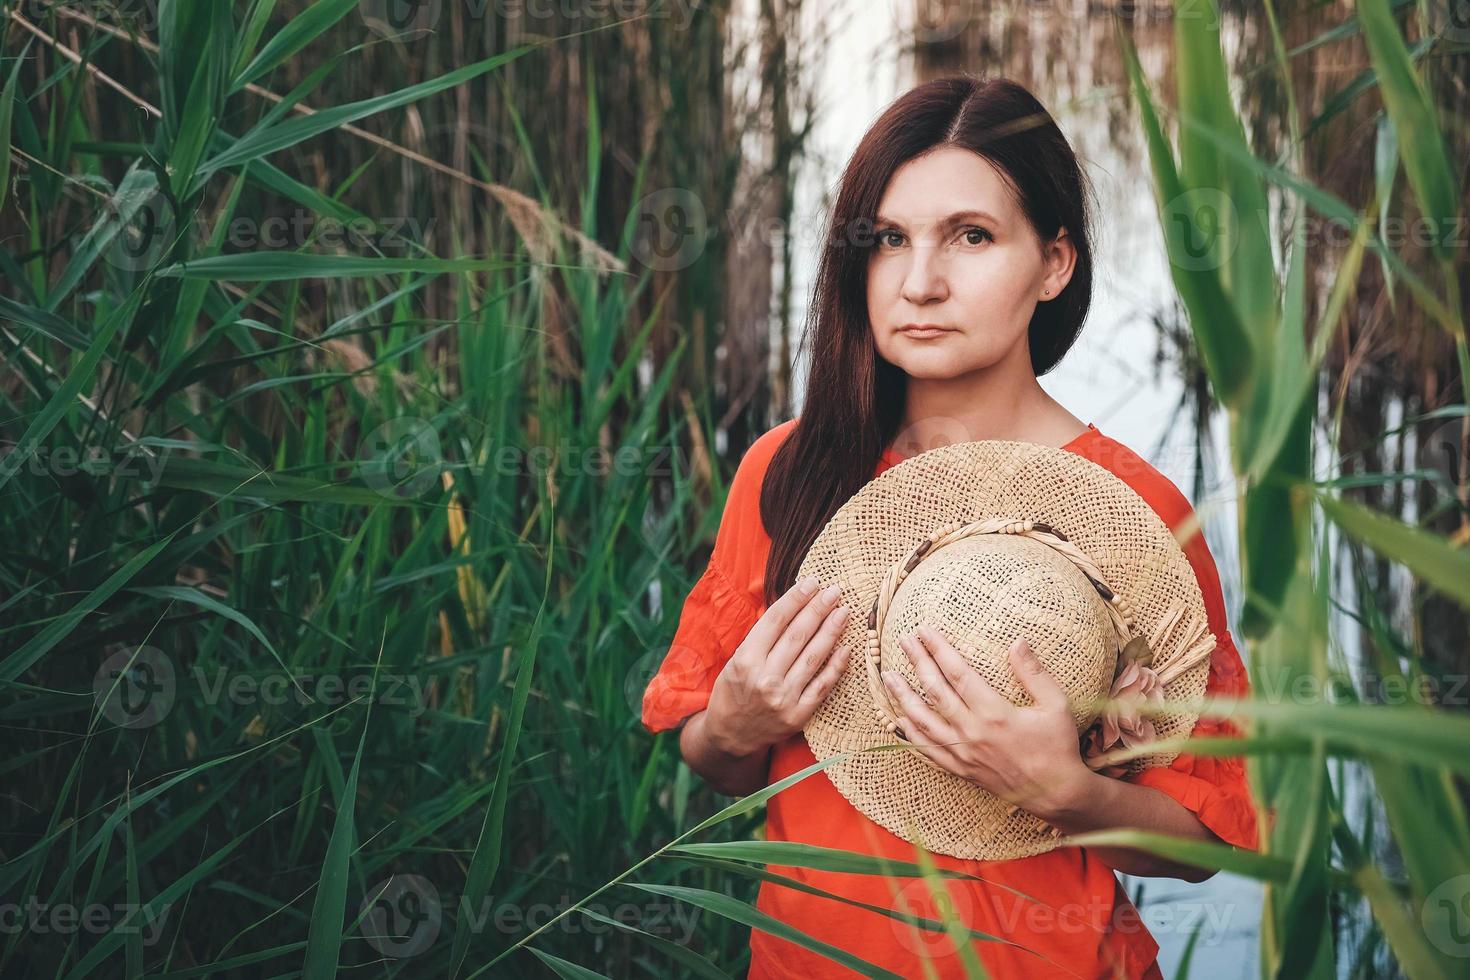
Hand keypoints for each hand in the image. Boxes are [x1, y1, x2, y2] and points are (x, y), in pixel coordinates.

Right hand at [704, 576, 851, 756]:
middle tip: (834, 591)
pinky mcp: (797, 716)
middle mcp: (764, 678)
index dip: (796, 599)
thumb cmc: (733, 691)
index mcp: (745, 660)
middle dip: (818, 609)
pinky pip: (822, 686)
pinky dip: (836, 667)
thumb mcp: (737, 660)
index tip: (812, 582)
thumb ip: (762, 639)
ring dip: (831, 631)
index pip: (775, 621)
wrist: (730, 735)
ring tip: (843, 611)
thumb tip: (793, 607)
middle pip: (797, 636)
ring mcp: (783, 699)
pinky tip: (846, 648)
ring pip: (813, 657)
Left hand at [879, 624, 1097, 819]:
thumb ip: (1034, 673)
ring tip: (888, 676)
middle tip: (903, 640)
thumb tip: (1016, 642)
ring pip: (923, 721)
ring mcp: (963, 753)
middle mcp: (972, 732)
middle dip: (917, 662)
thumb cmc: (1058, 746)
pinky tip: (899, 720)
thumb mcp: (1056, 705)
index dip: (938, 649)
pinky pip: (929, 751)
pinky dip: (911, 735)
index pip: (957, 673)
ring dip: (903, 696)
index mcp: (994, 713)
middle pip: (935, 691)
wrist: (1056, 794)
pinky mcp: (961, 770)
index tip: (923, 630)